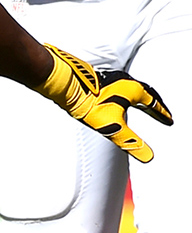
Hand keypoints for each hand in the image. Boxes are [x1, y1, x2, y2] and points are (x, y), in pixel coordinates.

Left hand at [33, 45, 172, 162]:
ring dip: (141, 97)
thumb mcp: (111, 126)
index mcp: (132, 89)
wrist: (63, 83)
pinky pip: (117, 85)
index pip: (152, 103)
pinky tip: (117, 98)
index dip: (161, 113)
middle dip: (155, 104)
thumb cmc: (86, 101)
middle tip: (161, 113)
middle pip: (146, 92)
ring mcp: (110, 77)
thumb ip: (129, 141)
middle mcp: (123, 80)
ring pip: (131, 87)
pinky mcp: (97, 77)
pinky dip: (124, 93)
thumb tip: (148, 156)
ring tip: (143, 105)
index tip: (168, 120)